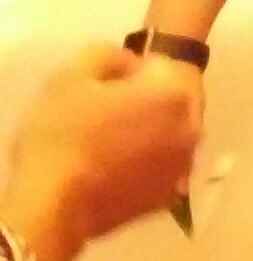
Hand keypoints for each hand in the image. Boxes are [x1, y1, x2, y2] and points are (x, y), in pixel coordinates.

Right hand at [5, 46, 203, 249]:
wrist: (52, 204)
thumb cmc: (62, 134)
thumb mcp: (72, 76)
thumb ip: (107, 55)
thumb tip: (126, 63)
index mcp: (174, 94)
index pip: (154, 66)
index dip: (123, 73)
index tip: (98, 88)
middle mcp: (191, 129)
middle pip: (166, 103)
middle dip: (141, 104)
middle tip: (101, 116)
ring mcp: (183, 167)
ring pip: (166, 136)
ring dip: (146, 134)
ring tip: (105, 143)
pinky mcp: (167, 198)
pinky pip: (158, 168)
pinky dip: (144, 165)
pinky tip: (113, 168)